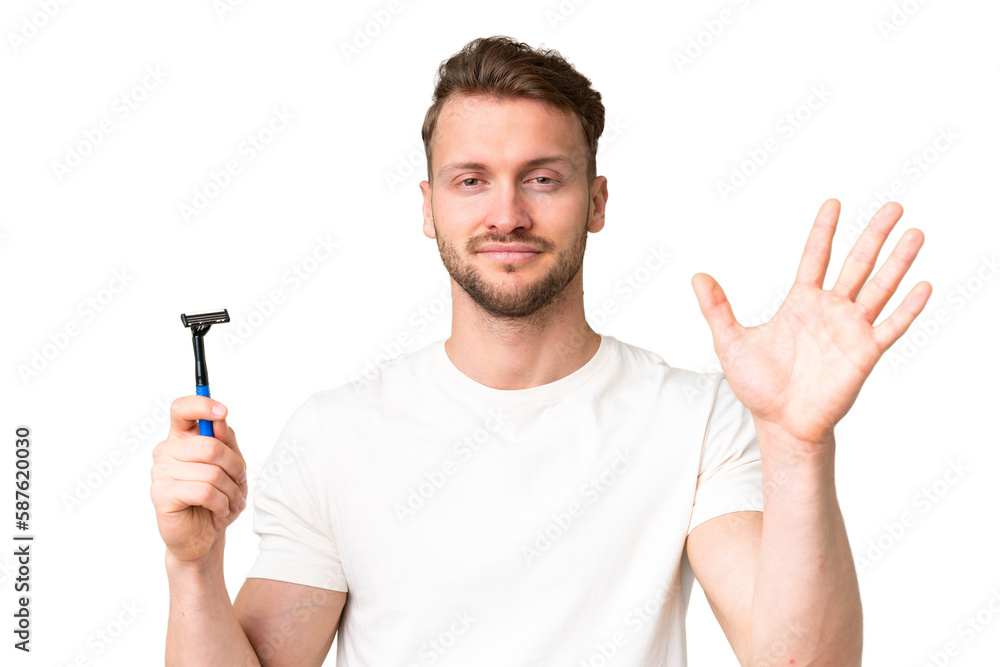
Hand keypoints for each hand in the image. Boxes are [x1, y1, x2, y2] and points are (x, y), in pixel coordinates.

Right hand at [150, 396, 248, 563]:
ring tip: (231, 501)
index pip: (181, 409)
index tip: (222, 411)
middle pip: (209, 445)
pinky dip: (221, 502)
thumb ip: (226, 440)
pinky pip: (204, 491)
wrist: (204, 536)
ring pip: (211, 471)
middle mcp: (166, 451)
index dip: (201, 405)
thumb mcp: (232, 465)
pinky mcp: (161, 495)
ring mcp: (160, 472)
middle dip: (235, 466)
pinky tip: (219, 510)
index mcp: (182, 437)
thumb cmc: (218, 497)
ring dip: (231, 490)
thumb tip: (219, 419)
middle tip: (240, 481)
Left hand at [692, 199, 931, 448]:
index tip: (833, 202)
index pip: (815, 256)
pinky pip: (891, 327)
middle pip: (857, 263)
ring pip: (880, 288)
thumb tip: (696, 276)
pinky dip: (908, 308)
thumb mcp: (730, 341)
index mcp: (801, 302)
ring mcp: (850, 330)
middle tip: (894, 206)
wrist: (780, 424)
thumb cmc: (757, 385)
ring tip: (915, 233)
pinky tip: (923, 285)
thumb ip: (716, 308)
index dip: (824, 230)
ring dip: (899, 262)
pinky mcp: (865, 354)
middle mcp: (830, 310)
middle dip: (875, 235)